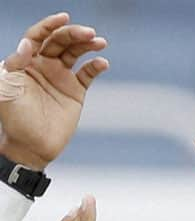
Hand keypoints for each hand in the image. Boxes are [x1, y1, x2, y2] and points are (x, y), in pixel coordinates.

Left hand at [0, 13, 108, 169]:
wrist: (31, 146)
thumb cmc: (13, 117)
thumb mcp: (5, 88)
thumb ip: (14, 64)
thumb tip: (28, 44)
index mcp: (25, 61)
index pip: (38, 36)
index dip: (49, 25)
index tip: (63, 18)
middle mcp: (43, 65)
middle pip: (60, 42)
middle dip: (74, 34)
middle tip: (88, 33)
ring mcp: (61, 77)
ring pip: (76, 54)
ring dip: (88, 45)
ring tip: (100, 42)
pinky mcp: (76, 92)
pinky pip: (88, 74)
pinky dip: (96, 67)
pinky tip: (102, 63)